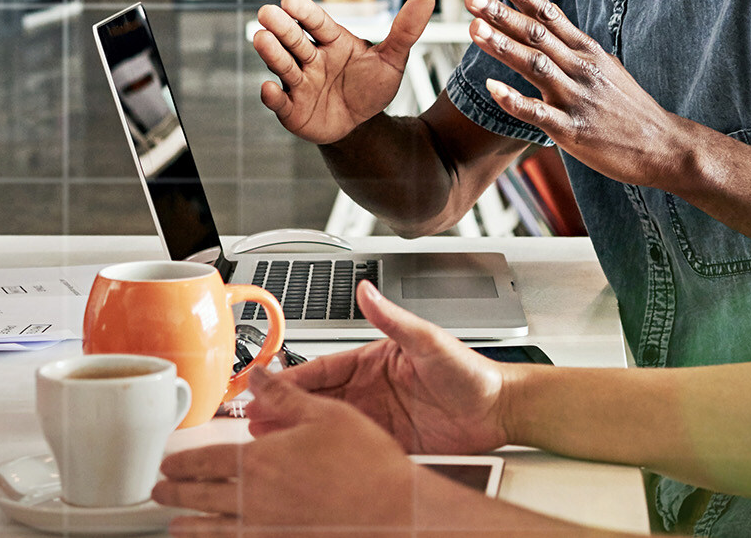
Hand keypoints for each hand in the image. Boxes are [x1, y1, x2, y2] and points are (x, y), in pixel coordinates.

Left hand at [155, 371, 451, 537]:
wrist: (395, 511)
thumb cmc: (368, 467)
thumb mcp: (326, 415)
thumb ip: (285, 396)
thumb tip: (262, 376)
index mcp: (260, 462)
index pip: (205, 461)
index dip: (180, 463)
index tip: (167, 465)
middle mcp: (255, 500)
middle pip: (200, 498)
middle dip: (175, 494)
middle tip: (160, 492)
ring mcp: (267, 530)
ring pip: (214, 531)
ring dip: (189, 528)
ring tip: (175, 527)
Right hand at [253, 0, 435, 143]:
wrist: (361, 124)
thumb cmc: (371, 86)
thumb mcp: (392, 59)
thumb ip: (405, 30)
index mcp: (332, 41)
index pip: (316, 22)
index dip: (304, 12)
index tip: (291, 1)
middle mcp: (310, 58)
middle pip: (294, 40)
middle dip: (280, 27)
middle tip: (266, 12)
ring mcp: (299, 82)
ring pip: (283, 65)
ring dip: (271, 53)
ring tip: (260, 38)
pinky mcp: (291, 108)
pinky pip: (279, 101)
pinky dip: (272, 96)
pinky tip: (268, 89)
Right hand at [273, 282, 511, 454]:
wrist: (498, 410)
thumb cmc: (470, 371)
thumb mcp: (427, 341)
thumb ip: (393, 318)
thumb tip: (366, 289)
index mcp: (371, 362)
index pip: (321, 369)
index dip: (291, 377)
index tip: (264, 383)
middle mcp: (369, 390)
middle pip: (317, 400)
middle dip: (283, 407)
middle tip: (252, 416)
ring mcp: (377, 418)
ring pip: (328, 426)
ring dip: (298, 431)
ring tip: (267, 440)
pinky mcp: (390, 443)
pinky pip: (352, 447)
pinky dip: (328, 454)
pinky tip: (308, 460)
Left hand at [466, 0, 687, 187]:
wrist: (664, 146)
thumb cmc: (630, 108)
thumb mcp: (607, 68)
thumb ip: (576, 48)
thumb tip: (550, 23)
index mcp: (588, 52)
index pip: (550, 16)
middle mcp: (581, 68)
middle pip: (536, 34)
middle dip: (501, 14)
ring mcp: (576, 98)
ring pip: (535, 65)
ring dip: (503, 46)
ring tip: (473, 28)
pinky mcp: (573, 130)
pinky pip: (538, 113)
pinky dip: (513, 100)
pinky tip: (491, 87)